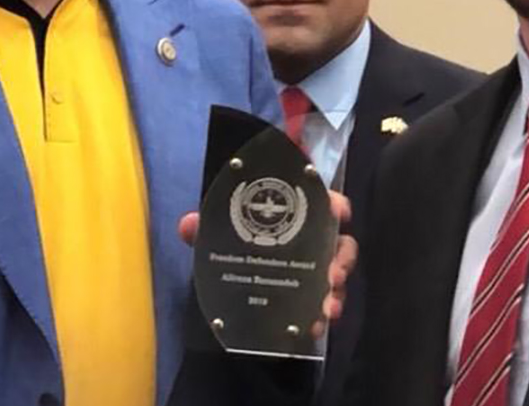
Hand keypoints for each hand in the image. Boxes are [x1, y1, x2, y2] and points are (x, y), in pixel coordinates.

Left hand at [177, 190, 358, 336]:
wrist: (228, 293)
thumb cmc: (231, 248)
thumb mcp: (218, 237)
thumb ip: (205, 229)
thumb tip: (188, 225)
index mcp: (290, 217)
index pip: (319, 202)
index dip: (332, 203)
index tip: (339, 211)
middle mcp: (309, 243)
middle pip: (337, 243)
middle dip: (340, 256)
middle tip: (332, 273)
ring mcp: (312, 272)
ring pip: (336, 276)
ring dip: (335, 290)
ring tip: (327, 306)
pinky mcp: (309, 299)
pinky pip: (325, 304)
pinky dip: (322, 315)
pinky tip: (316, 325)